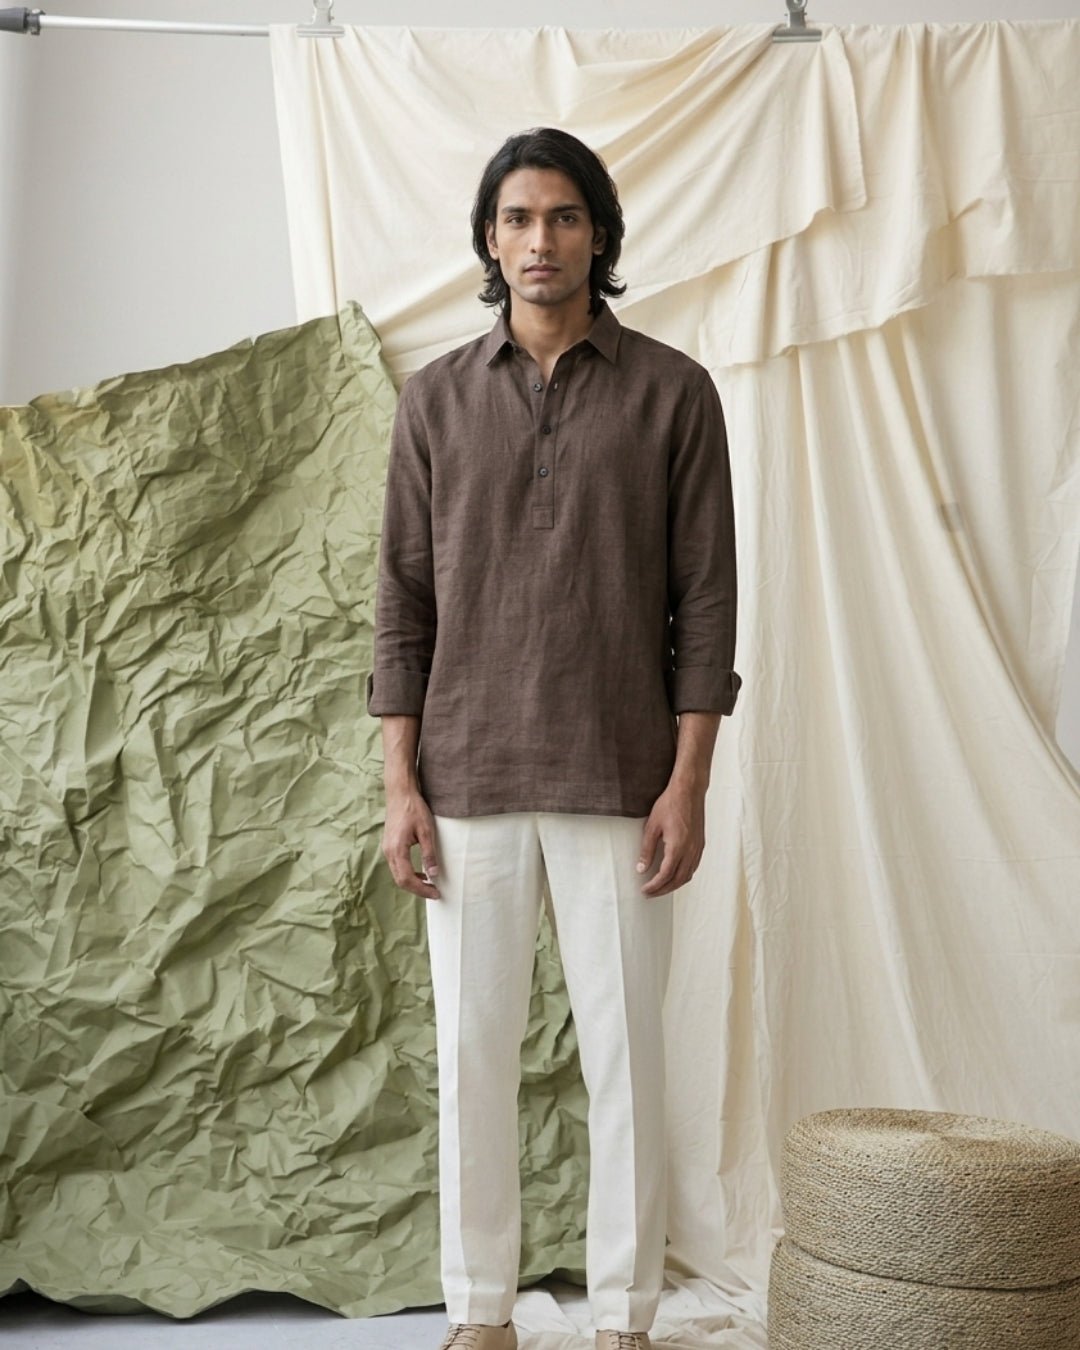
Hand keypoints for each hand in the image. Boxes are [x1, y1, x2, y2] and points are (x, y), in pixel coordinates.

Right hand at [382, 785, 441, 898]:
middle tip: (434, 892)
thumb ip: (429, 854)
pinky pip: (397, 866)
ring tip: (430, 884)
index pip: (408, 879)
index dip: (422, 890)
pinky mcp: (389, 846)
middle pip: (400, 880)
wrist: (400, 793)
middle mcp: (389, 852)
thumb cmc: (414, 809)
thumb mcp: (426, 831)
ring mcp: (387, 849)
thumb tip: (434, 874)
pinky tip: (421, 872)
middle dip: (417, 890)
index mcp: (397, 850)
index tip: (436, 893)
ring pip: (398, 874)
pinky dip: (408, 874)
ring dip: (413, 883)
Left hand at [637, 780, 705, 895]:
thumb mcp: (652, 826)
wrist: (689, 790)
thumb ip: (647, 850)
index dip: (654, 886)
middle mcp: (691, 851)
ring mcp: (698, 848)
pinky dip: (683, 876)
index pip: (665, 875)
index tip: (644, 890)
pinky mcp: (701, 844)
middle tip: (650, 894)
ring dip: (674, 885)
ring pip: (687, 875)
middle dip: (663, 890)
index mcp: (678, 847)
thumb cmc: (670, 804)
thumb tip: (641, 868)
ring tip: (660, 887)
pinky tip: (674, 874)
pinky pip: (693, 867)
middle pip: (677, 880)